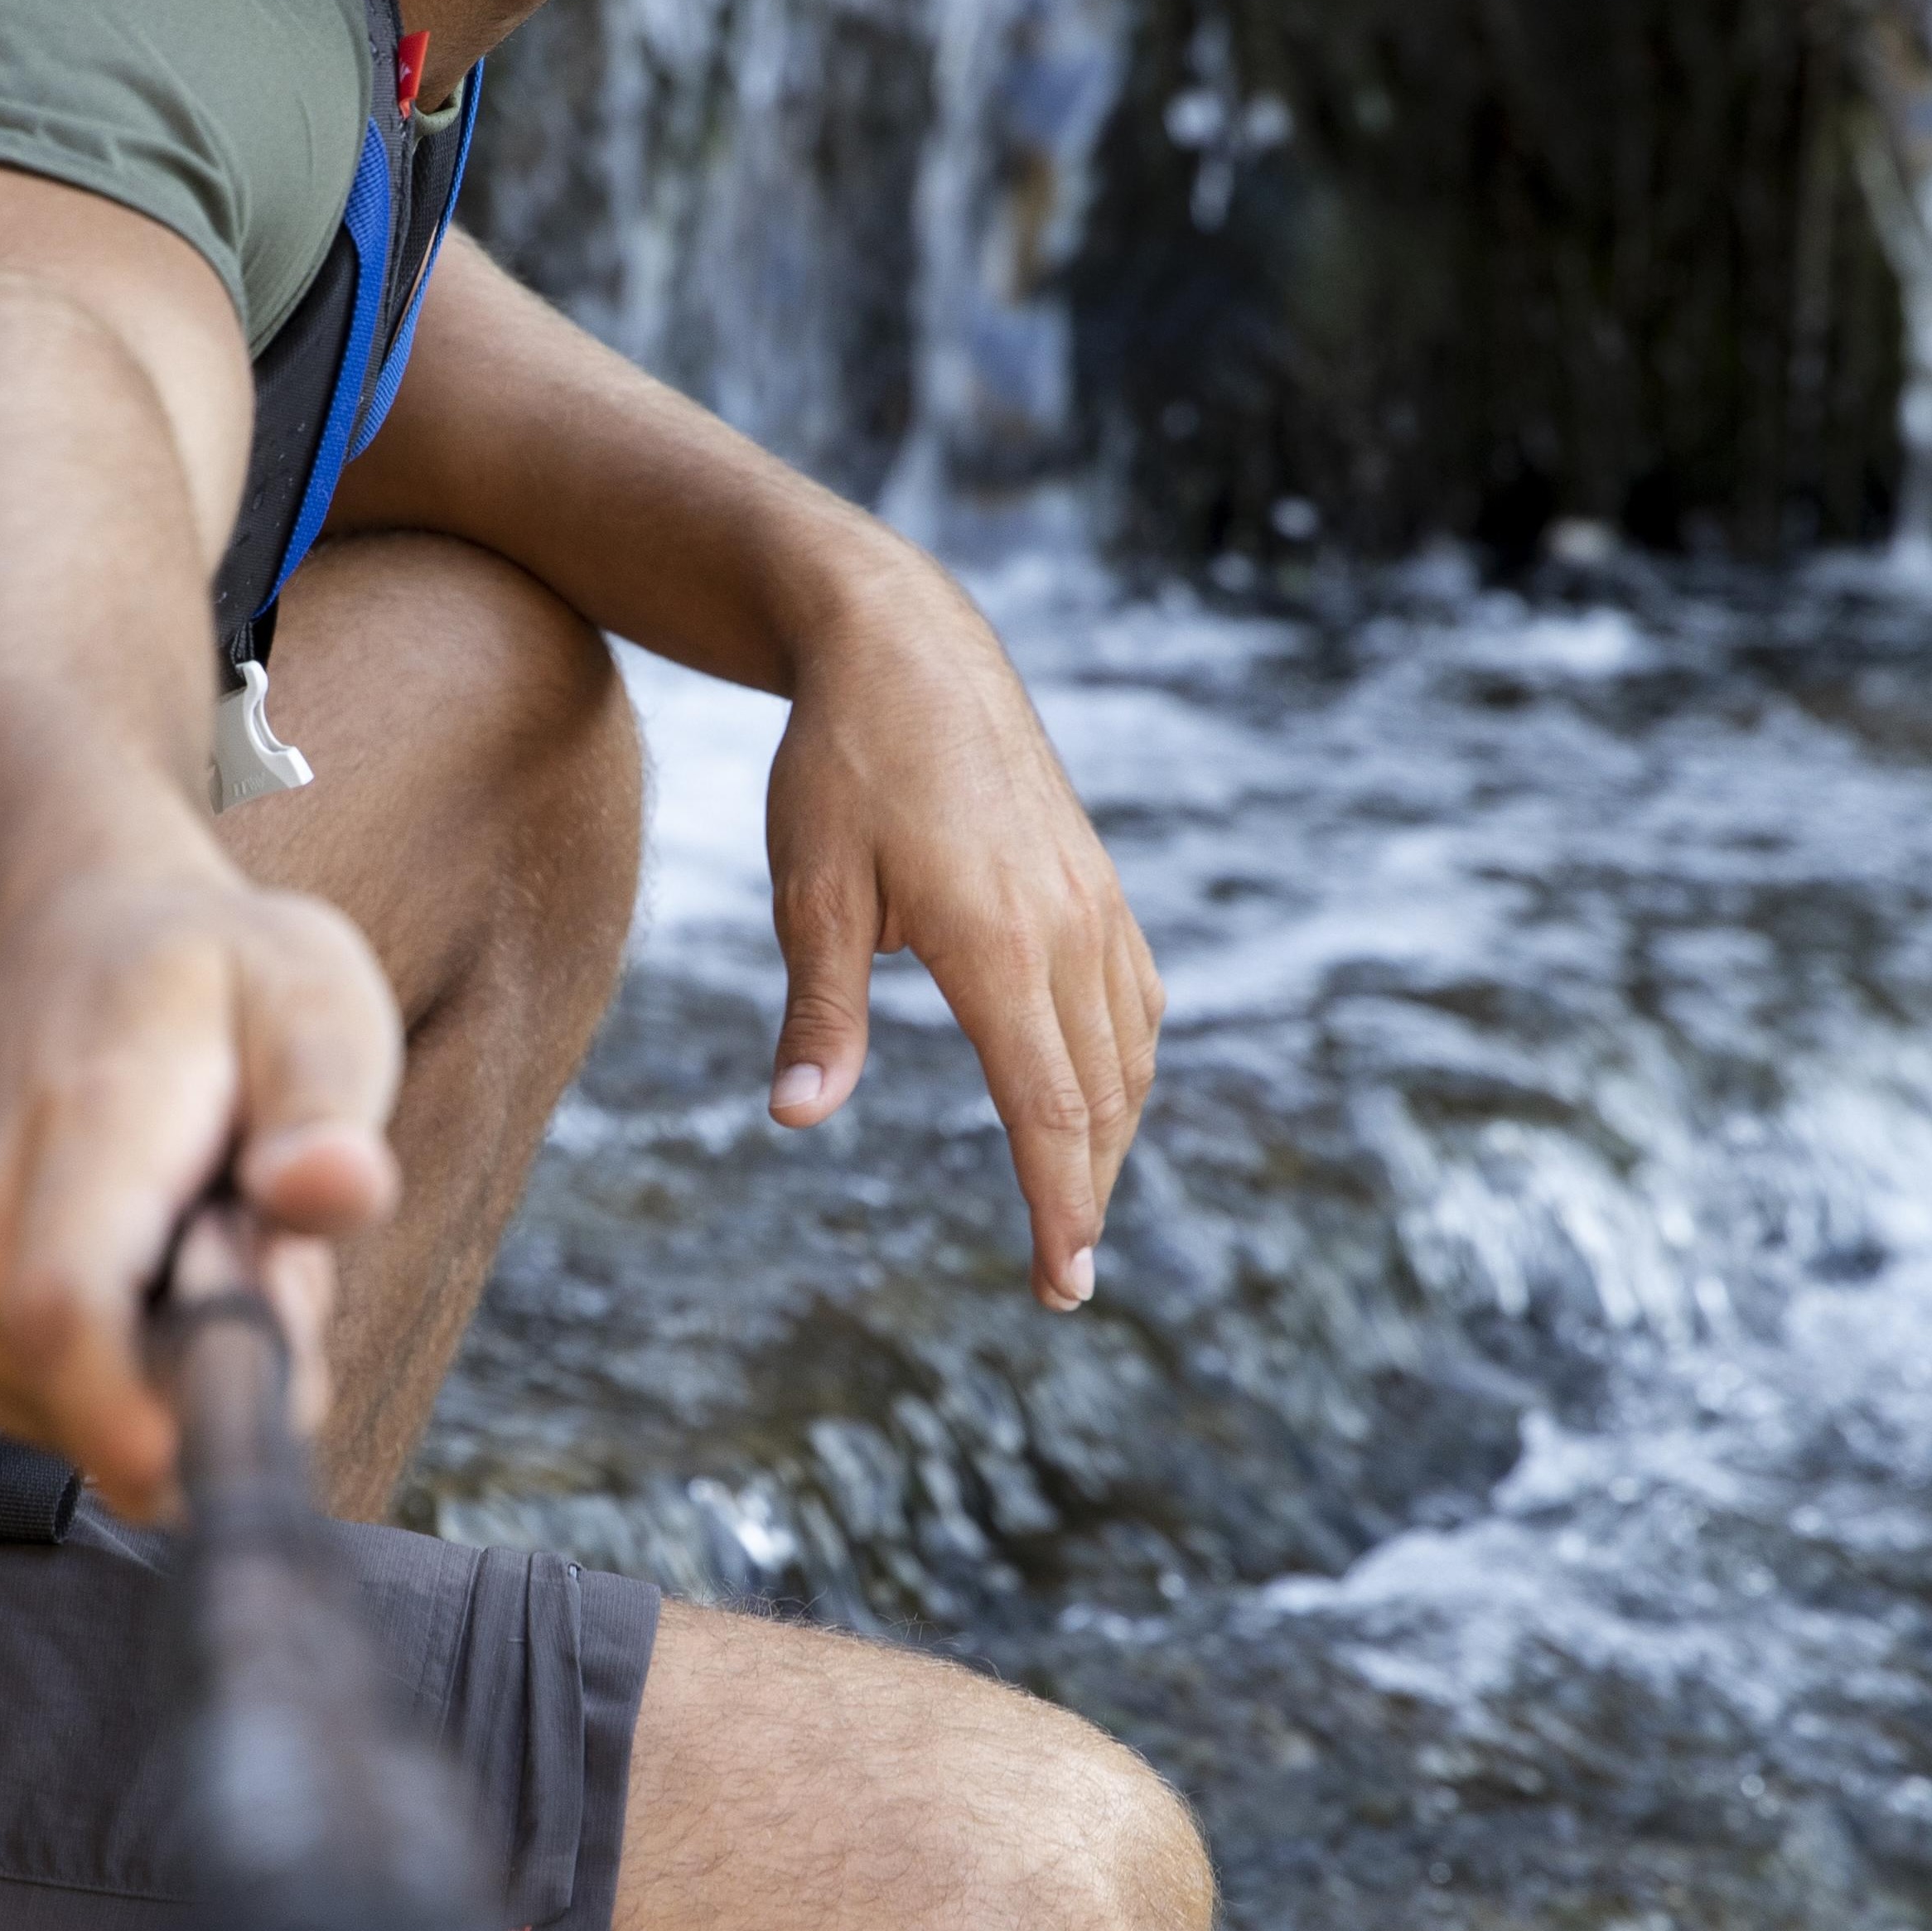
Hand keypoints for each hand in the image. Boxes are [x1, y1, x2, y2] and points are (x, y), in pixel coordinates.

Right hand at [0, 861, 403, 1515]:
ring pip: (94, 1429)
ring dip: (188, 1380)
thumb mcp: (311, 992)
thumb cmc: (208, 980)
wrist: (62, 945)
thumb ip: (327, 1099)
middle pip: (97, 1396)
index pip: (66, 1310)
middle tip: (277, 1253)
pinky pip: (74, 1428)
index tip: (244, 1441)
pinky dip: (141, 1385)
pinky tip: (163, 1280)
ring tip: (220, 1240)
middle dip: (226, 1380)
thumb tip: (338, 1188)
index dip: (144, 1414)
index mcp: (81, 1132)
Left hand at [762, 541, 1162, 1309]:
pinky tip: (1101, 1089)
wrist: (903, 644)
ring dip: (1113, 1134)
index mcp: (996, 941)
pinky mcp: (1093, 875)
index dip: (1061, 1207)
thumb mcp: (810, 889)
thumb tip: (797, 1119)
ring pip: (1130, 1048)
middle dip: (1090, 1192)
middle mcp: (1065, 925)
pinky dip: (1127, 1061)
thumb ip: (819, 1010)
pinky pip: (1134, 992)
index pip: (1048, 1109)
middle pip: (1101, 1096)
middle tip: (1067, 1276)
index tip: (1066, 1286)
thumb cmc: (840, 765)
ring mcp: (1091, 897)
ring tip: (1080, 1200)